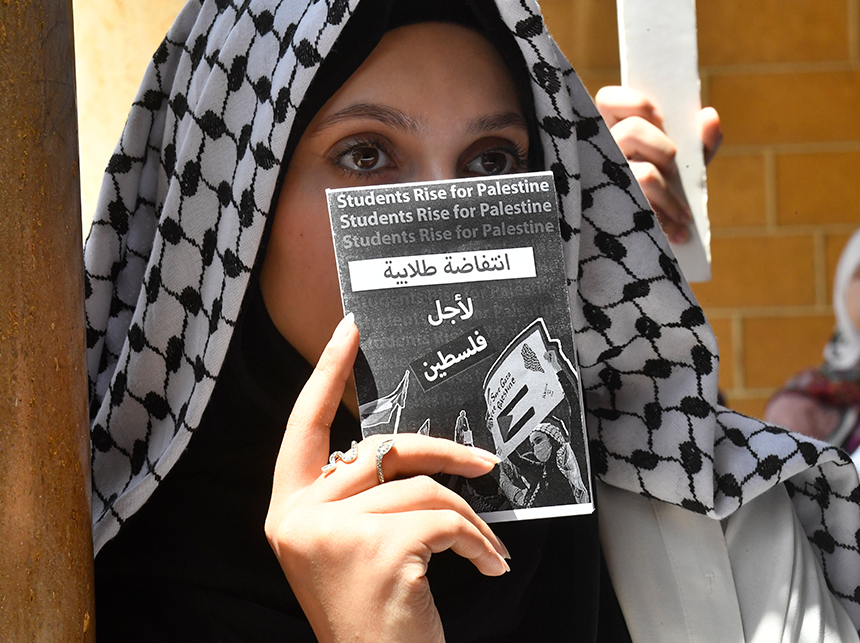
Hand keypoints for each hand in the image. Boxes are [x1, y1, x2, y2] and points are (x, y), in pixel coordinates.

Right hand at [265, 314, 508, 642]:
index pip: (304, 425)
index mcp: (289, 510)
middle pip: (382, 449)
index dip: (327, 373)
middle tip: (485, 462)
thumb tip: (401, 447)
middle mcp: (298, 517)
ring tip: (485, 550)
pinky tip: (486, 567)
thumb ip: (360, 495)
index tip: (350, 329)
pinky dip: (477, 541)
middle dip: (445, 453)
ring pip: (423, 487)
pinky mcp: (376, 549)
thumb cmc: (375, 613)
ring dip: (467, 518)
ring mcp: (332, 533)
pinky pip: (445, 519)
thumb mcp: (353, 544)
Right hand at [596, 86, 721, 243]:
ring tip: (681, 212)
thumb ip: (698, 144)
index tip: (660, 118)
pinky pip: (644, 206)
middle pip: (632, 130)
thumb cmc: (655, 203)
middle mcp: (595, 156)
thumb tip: (710, 117)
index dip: (636, 102)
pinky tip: (677, 231)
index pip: (608, 99)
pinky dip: (669, 216)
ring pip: (643, 173)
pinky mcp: (607, 213)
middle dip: (664, 148)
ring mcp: (597, 184)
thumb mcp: (680, 170)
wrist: (640, 257)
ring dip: (670, 190)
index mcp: (605, 135)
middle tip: (673, 167)